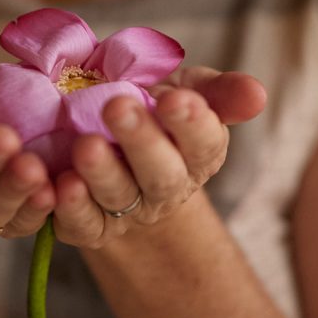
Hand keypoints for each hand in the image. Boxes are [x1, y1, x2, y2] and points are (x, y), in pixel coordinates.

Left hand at [51, 66, 265, 247]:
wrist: (107, 138)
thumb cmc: (151, 107)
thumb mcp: (186, 90)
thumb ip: (219, 91)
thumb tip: (257, 94)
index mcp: (198, 154)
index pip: (204, 144)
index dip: (191, 124)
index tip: (174, 99)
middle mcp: (166, 188)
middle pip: (162, 174)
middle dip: (142, 142)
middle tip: (118, 105)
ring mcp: (128, 211)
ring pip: (119, 197)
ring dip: (103, 173)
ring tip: (85, 145)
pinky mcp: (89, 227)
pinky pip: (82, 225)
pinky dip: (71, 208)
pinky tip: (61, 184)